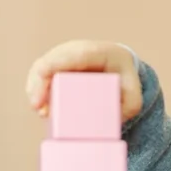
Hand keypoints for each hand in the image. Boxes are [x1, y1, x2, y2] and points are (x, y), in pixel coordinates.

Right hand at [25, 40, 142, 122]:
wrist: (119, 72)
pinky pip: (41, 75)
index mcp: (98, 52)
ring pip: (43, 67)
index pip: (76, 54)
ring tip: (39, 110)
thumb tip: (111, 118)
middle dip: (40, 81)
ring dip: (35, 88)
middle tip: (38, 106)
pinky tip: (38, 107)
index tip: (44, 73)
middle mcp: (77, 51)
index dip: (57, 62)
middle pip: (53, 60)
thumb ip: (130, 107)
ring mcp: (64, 58)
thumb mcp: (134, 95)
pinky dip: (36, 90)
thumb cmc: (125, 82)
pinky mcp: (57, 69)